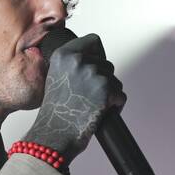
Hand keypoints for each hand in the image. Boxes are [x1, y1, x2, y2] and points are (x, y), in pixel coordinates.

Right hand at [22, 33, 126, 165]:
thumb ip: (72, 65)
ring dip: (109, 94)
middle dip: (103, 80)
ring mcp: (92, 74)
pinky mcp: (106, 90)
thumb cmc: (55, 112)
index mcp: (63, 55)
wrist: (54, 135)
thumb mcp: (56, 78)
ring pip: (115, 80)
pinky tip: (100, 113)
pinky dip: (115, 106)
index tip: (94, 67)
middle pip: (106, 64)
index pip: (94, 40)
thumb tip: (94, 60)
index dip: (98, 54)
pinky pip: (120, 95)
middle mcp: (78, 61)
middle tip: (88, 97)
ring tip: (92, 106)